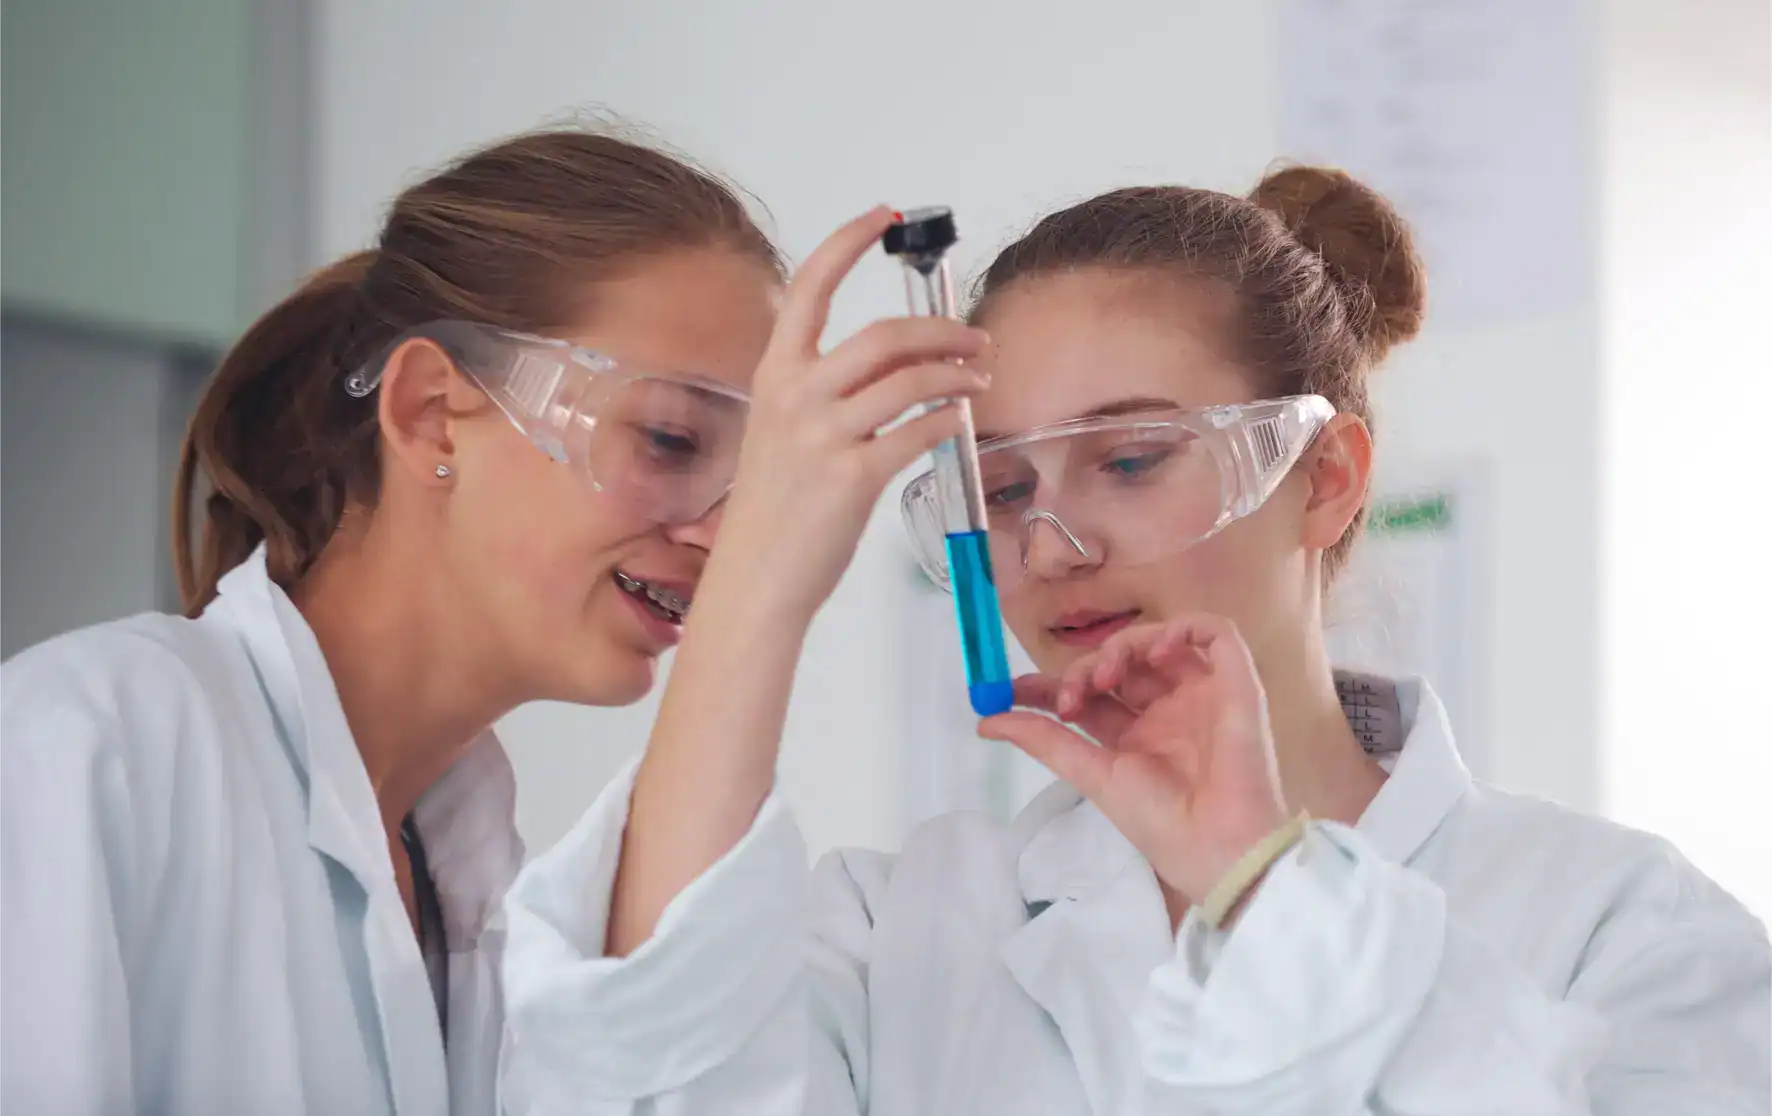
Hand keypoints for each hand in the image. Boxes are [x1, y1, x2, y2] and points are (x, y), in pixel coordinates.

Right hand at [710, 207, 989, 625]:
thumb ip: (823, 391)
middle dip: (941, 329)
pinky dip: (949, 417)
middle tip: (974, 339)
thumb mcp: (782, 433)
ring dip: (958, 373)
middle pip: (883, 334)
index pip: (810, 286)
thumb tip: (894, 366)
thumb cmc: (774, 511)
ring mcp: (823, 436)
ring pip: (910, 379)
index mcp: (774, 376)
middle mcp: (795, 397)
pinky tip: (960, 419)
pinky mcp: (853, 478)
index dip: (849, 240)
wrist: (755, 579)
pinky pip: (919, 430)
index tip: (884, 214)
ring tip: (979, 378)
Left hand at [979, 614, 1289, 905]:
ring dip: (1122, 647)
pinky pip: (1214, 633)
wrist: (1216, 845)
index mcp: (1136, 737)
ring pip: (1158, 642)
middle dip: (1082, 668)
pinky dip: (1180, 629)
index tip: (1010, 689)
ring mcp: (1201, 694)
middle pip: (1119, 664)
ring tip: (1103, 678)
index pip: (1089, 693)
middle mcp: (1167, 710)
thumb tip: (985, 722)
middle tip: (1066, 698)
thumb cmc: (1159, 821)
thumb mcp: (1091, 774)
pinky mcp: (1235, 683)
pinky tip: (1155, 651)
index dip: (1052, 683)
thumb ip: (1044, 740)